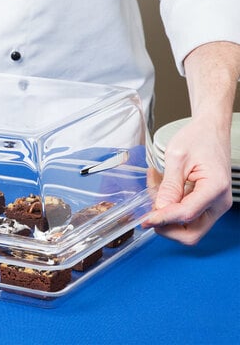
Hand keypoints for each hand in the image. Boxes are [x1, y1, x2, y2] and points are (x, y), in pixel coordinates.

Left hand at [143, 116, 231, 244]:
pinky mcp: (207, 203)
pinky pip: (188, 216)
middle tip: (147, 212)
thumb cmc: (198, 138)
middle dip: (166, 227)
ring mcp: (214, 205)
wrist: (210, 130)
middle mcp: (218, 202)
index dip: (162, 218)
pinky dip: (171, 209)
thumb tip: (160, 208)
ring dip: (166, 218)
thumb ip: (169, 184)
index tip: (144, 219)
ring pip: (189, 228)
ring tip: (154, 192)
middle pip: (191, 233)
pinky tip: (160, 190)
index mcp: (214, 188)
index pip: (186, 214)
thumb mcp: (177, 157)